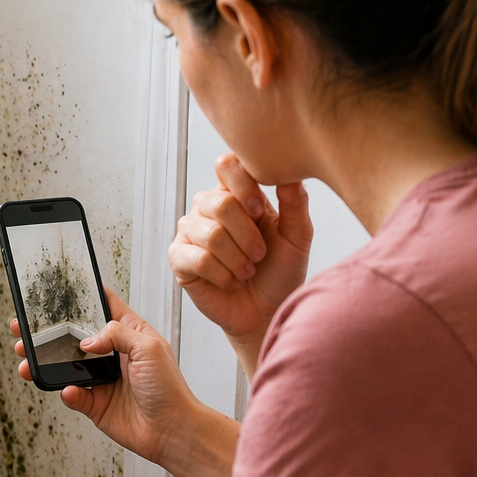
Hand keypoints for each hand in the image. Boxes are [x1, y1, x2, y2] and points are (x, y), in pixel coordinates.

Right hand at [11, 290, 198, 465]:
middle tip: (25, 328)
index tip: (58, 289)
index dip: (82, 297)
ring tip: (27, 358)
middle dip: (48, 332)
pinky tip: (67, 390)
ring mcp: (101, 379)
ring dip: (44, 362)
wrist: (171, 430)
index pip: (103, 307)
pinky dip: (66, 393)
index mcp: (128, 333)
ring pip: (65, 366)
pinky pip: (72, 395)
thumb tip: (86, 341)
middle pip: (73, 337)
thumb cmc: (169, 388)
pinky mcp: (94, 403)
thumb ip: (116, 334)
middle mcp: (112, 354)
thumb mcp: (149, 347)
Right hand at [170, 153, 312, 366]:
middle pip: (219, 203)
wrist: (266, 311)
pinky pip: (197, 259)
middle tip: (259, 256)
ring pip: (210, 234)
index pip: (226, 165)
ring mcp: (190, 232)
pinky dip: (222, 274)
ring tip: (247, 272)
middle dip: (247, 235)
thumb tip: (289, 174)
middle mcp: (208, 208)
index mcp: (236, 193)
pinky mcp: (179, 259)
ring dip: (237, 259)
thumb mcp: (297, 236)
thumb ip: (295, 203)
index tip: (261, 211)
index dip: (244, 186)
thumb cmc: (280, 272)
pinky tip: (231, 281)